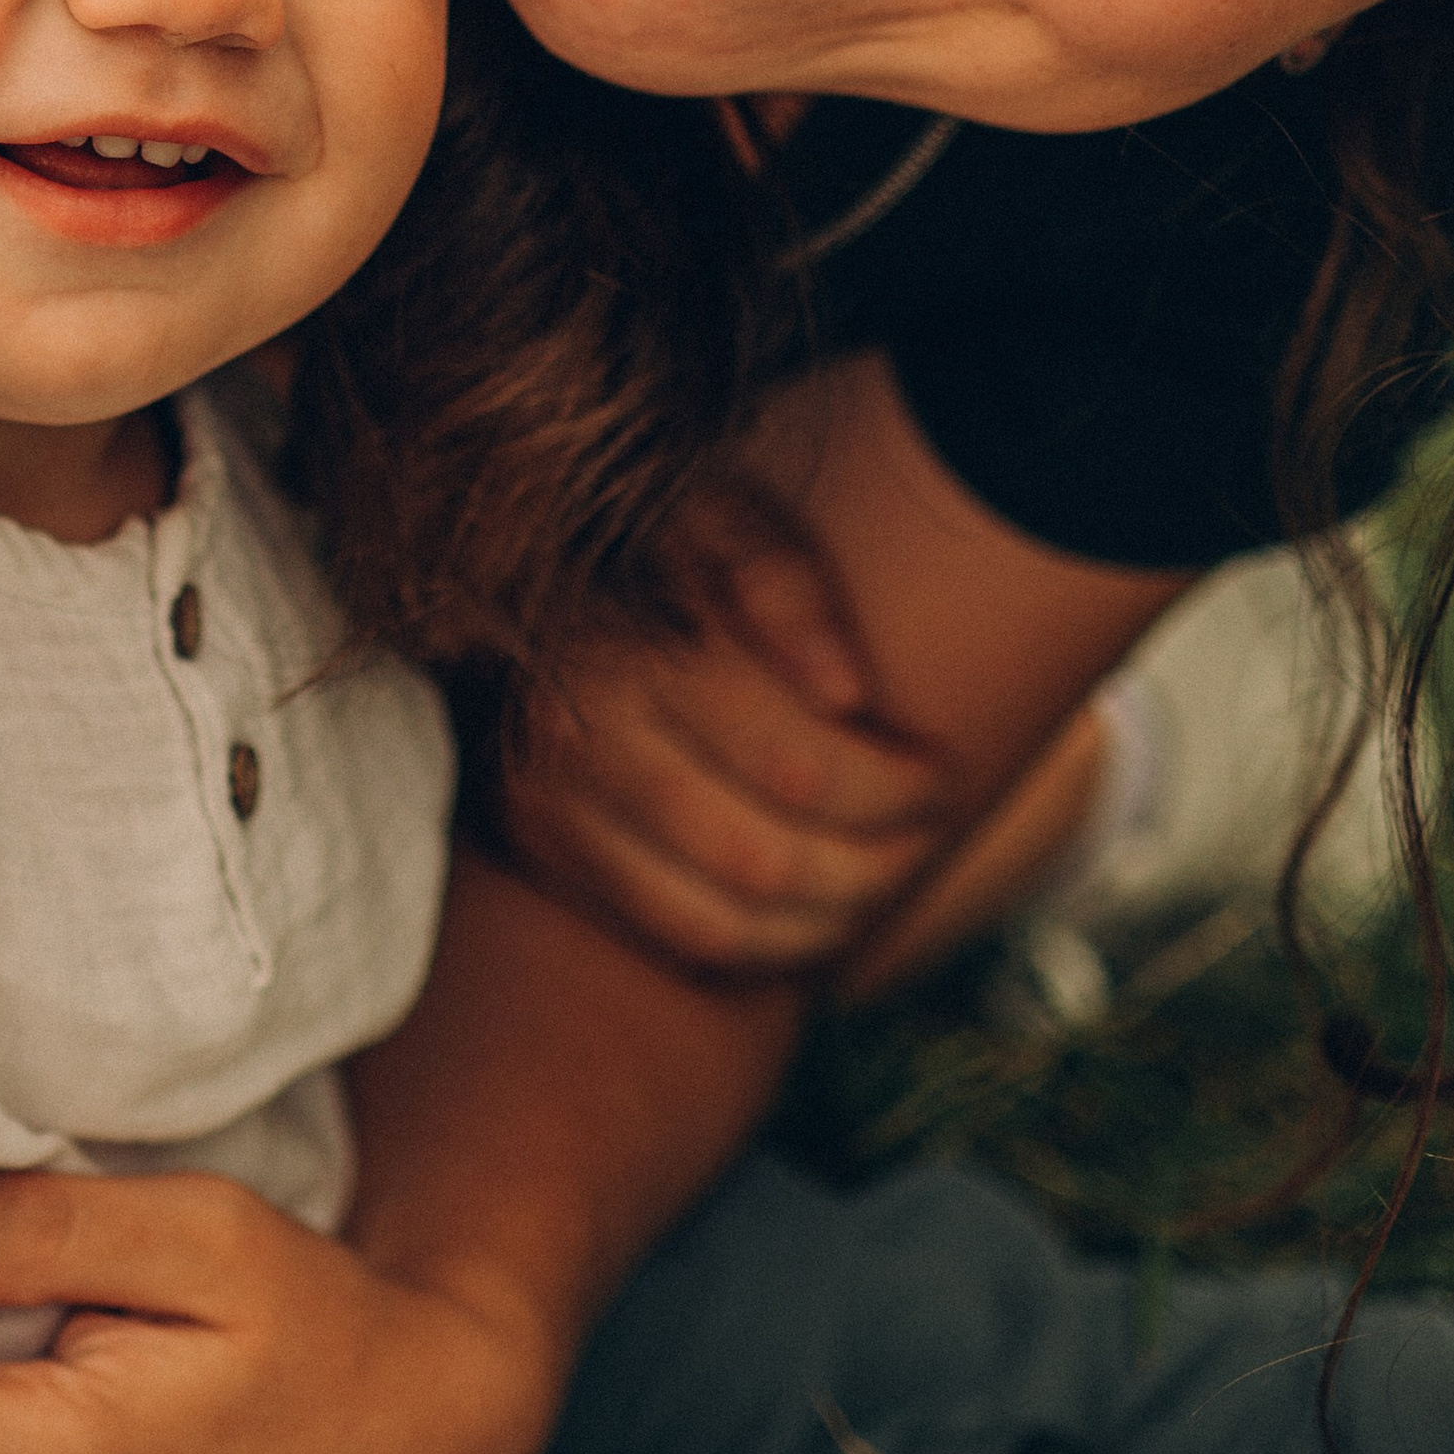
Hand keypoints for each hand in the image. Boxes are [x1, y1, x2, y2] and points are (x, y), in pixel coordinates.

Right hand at [499, 464, 953, 976]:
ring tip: (885, 875)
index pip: (796, 768)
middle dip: (876, 865)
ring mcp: (548, 809)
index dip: (895, 789)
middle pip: (763, 861)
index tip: (944, 769)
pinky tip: (813, 903)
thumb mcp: (717, 510)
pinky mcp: (538, 848)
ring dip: (826, 923)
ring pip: (716, 925)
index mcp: (631, 654)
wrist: (509, 555)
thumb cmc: (644, 530)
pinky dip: (760, 944)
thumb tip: (847, 692)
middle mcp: (577, 744)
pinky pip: (671, 936)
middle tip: (931, 832)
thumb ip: (785, 581)